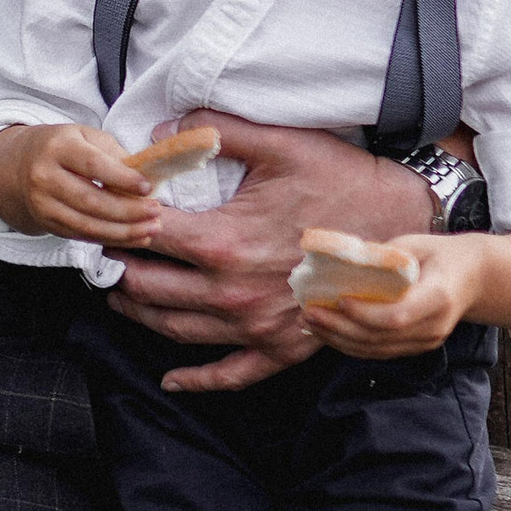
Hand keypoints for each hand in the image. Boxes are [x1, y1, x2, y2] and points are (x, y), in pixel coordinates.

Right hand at [0, 122, 163, 246]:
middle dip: (127, 211)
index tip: (148, 188)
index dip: (122, 178)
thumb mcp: (86, 137)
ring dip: (123, 231)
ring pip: (86, 224)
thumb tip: (146, 179)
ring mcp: (42, 203)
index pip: (92, 165)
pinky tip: (135, 237)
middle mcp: (43, 176)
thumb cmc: (63, 147)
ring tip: (151, 229)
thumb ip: (115, 155)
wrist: (19, 164)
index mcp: (57, 147)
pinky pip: (82, 235)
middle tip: (156, 212)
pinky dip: (112, 239)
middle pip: (90, 200)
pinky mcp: (46, 223)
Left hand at [117, 112, 429, 395]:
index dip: (116, 221)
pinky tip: (170, 379)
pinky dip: (196, 380)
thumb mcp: (281, 144)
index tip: (104, 212)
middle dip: (117, 269)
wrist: (408, 229)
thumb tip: (162, 131)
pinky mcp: (282, 350)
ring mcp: (255, 328)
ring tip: (120, 295)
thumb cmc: (346, 181)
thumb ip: (216, 131)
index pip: (144, 235)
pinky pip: (229, 375)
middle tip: (103, 254)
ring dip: (138, 314)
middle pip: (146, 287)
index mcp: (222, 242)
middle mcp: (231, 293)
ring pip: (173, 330)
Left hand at [298, 234, 484, 359]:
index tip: (339, 300)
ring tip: (308, 323)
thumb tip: (338, 260)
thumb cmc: (439, 255)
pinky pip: (377, 352)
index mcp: (438, 297)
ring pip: (375, 350)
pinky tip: (324, 332)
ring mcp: (425, 342)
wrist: (474, 278)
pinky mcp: (415, 348)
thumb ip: (382, 256)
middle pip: (380, 337)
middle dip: (339, 327)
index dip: (365, 313)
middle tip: (307, 312)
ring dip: (337, 339)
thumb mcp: (415, 244)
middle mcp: (434, 327)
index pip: (397, 316)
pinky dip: (348, 344)